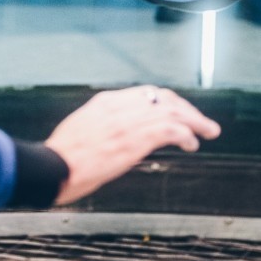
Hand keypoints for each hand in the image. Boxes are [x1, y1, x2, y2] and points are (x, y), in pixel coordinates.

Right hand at [45, 86, 220, 204]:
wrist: (52, 167)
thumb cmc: (61, 158)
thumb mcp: (79, 131)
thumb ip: (99, 126)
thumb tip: (113, 135)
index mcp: (104, 102)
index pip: (144, 93)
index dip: (166, 101)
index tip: (177, 109)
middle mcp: (118, 106)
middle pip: (162, 97)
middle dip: (185, 107)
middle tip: (201, 121)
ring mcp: (128, 120)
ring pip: (172, 110)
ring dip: (194, 120)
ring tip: (208, 131)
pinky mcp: (135, 138)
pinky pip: (170, 128)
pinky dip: (186, 134)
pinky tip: (192, 143)